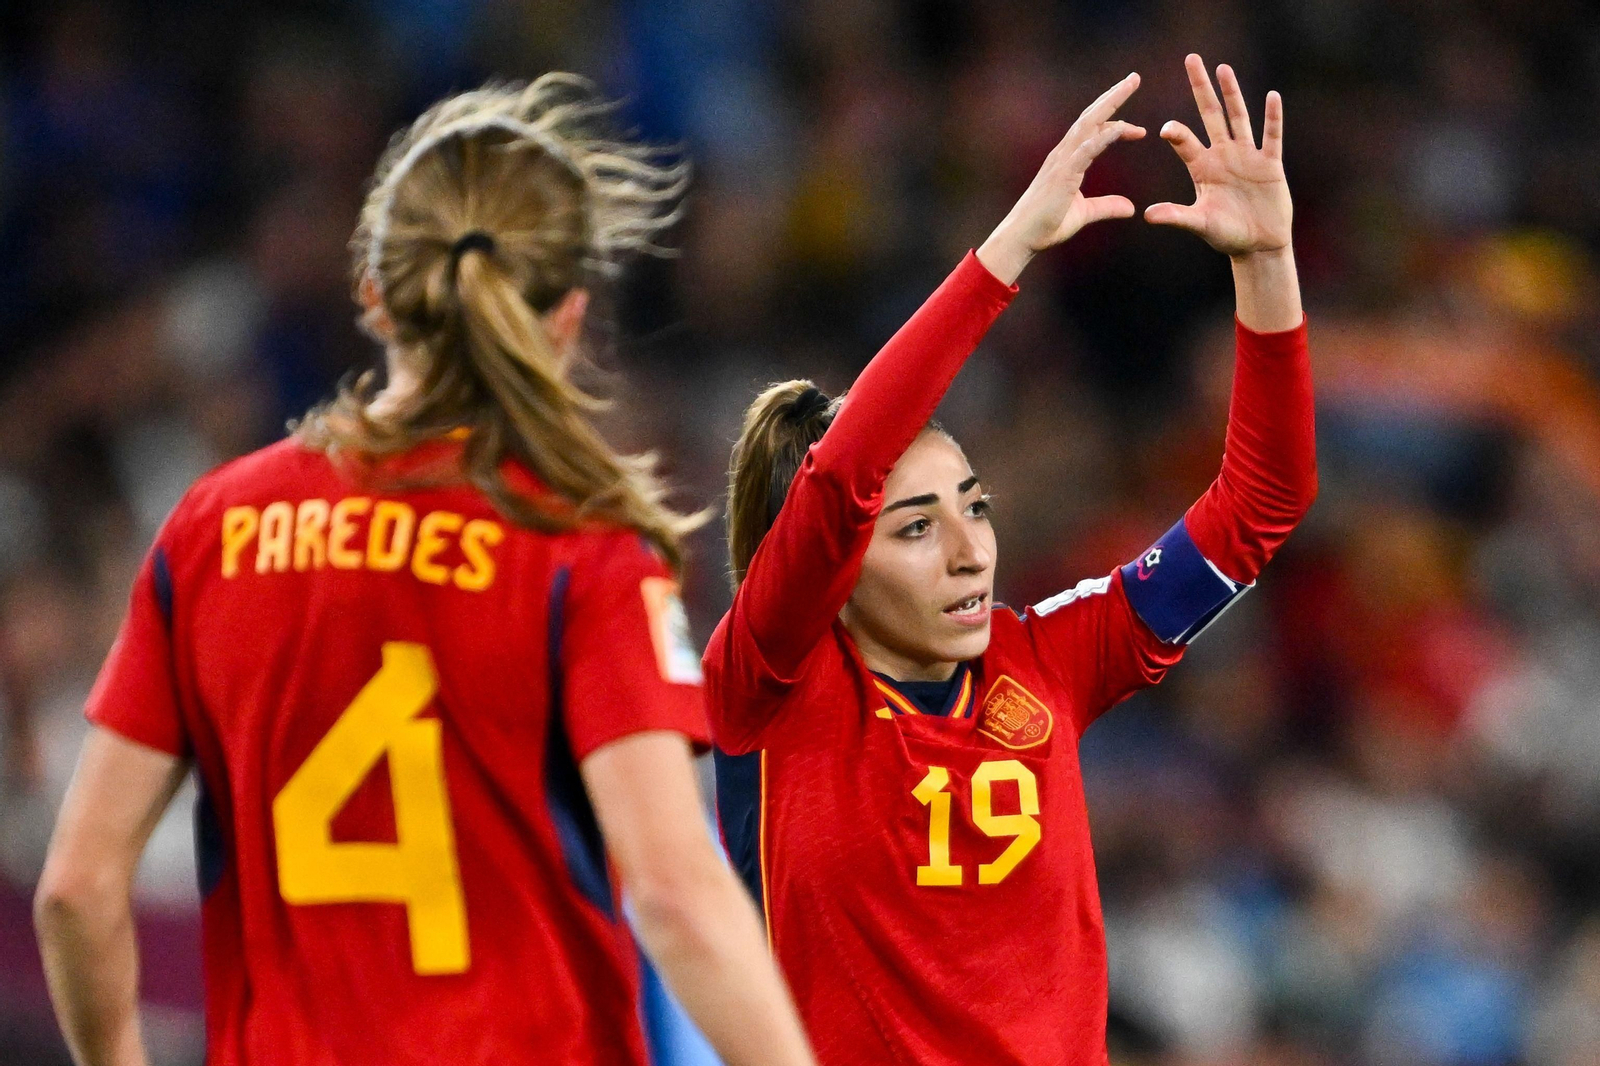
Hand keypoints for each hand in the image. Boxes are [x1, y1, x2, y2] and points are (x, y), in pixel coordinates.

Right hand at [978, 73, 1145, 282]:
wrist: (1022, 238)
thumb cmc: (1046, 225)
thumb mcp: (1084, 213)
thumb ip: (1107, 207)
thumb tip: (1131, 208)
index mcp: (1069, 160)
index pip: (1094, 132)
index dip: (1116, 125)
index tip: (1138, 130)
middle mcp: (1064, 153)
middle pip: (1092, 117)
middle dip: (1113, 96)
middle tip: (1134, 77)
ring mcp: (1063, 161)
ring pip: (1089, 123)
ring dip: (1110, 102)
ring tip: (1129, 84)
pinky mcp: (1063, 174)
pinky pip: (1086, 150)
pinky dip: (1104, 136)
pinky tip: (1121, 126)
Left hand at [1145, 55, 1291, 258]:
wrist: (1258, 245)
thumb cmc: (1226, 234)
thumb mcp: (1200, 224)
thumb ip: (1176, 216)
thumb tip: (1148, 215)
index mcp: (1201, 168)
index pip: (1185, 142)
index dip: (1176, 133)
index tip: (1165, 129)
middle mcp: (1222, 155)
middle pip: (1210, 114)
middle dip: (1201, 88)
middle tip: (1191, 59)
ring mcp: (1247, 156)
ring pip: (1238, 118)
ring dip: (1232, 93)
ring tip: (1223, 69)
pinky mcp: (1270, 164)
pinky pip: (1272, 136)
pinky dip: (1272, 118)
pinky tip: (1272, 96)